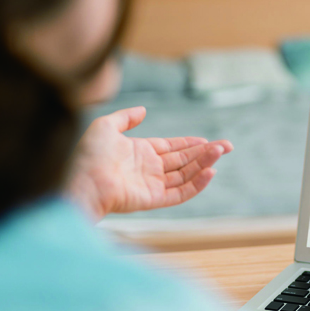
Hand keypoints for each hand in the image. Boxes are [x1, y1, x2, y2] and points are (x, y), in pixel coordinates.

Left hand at [66, 107, 232, 219]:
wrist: (82, 182)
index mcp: (140, 152)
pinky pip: (180, 192)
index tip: (207, 140)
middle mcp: (149, 169)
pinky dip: (196, 184)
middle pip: (184, 160)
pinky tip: (209, 171)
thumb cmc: (89, 156)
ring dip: (204, 163)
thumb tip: (143, 111)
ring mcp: (153, 184)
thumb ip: (125, 117)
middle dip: (206, 152)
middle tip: (227, 145)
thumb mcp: (105, 126)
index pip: (171, 148)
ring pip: (186, 174)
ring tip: (220, 151)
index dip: (189, 143)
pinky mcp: (154, 199)